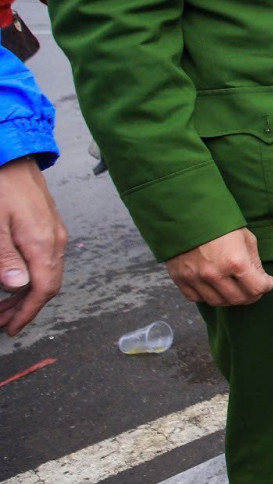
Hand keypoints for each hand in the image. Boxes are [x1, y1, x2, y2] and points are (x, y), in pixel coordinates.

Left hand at [0, 157, 66, 334]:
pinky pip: (46, 260)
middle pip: (48, 285)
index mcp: (43, 243)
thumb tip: (18, 287)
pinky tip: (16, 279)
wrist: (14, 155)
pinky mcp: (50, 227)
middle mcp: (55, 241)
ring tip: (5, 306)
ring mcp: (56, 233)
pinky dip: (33, 277)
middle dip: (25, 308)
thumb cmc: (1, 186)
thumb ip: (5, 257)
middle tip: (2, 322)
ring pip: (48, 273)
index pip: (43, 288)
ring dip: (28, 294)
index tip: (11, 328)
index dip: (27, 312)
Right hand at [165, 228, 271, 306]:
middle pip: (239, 299)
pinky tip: (214, 287)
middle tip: (253, 288)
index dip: (266, 286)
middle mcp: (215, 274)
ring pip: (218, 302)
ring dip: (230, 298)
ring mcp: (196, 278)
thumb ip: (254, 261)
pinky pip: (196, 298)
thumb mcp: (245, 238)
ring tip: (235, 288)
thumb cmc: (219, 223)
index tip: (267, 282)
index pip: (257, 288)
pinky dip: (207, 296)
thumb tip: (260, 278)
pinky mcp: (180, 279)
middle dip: (251, 296)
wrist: (186, 214)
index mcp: (235, 262)